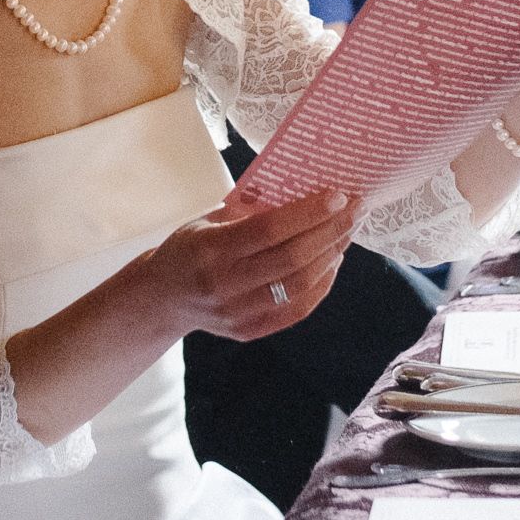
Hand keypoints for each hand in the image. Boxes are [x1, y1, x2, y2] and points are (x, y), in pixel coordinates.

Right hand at [148, 189, 357, 341]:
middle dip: (331, 231)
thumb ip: (251, 209)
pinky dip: (323, 284)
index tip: (339, 196)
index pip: (269, 230)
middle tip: (357, 209)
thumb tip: (306, 189)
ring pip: (300, 286)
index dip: (308, 213)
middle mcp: (224, 285)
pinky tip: (333, 260)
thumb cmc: (190, 247)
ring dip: (332, 255)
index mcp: (211, 249)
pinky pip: (298, 309)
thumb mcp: (210, 219)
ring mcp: (238, 313)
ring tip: (348, 231)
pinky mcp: (250, 331)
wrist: (162, 298)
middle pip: (292, 259)